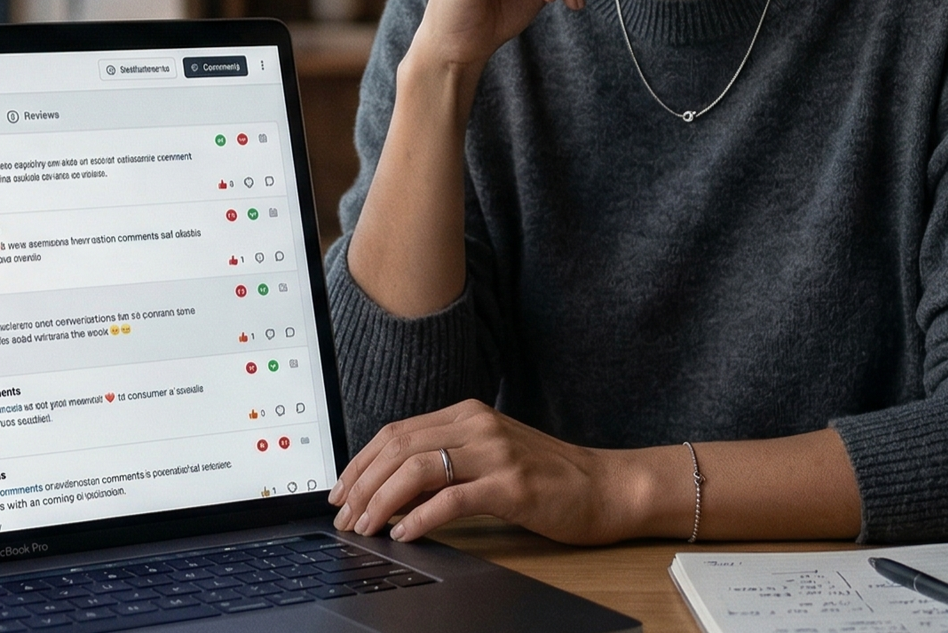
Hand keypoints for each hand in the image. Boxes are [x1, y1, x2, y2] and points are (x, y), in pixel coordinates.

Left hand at [326, 400, 664, 545]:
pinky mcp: (513, 485)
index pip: (396, 432)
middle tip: (344, 516)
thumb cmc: (549, 477)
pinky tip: (405, 533)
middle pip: (399, 448)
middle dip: (362, 485)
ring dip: (381, 501)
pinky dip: (420, 517)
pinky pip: (452, 499)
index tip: (341, 491)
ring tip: (366, 527)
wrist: (606, 487)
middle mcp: (478, 425)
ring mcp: (496, 452)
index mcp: (467, 413)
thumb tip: (391, 486)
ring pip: (418, 470)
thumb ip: (447, 460)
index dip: (360, 462)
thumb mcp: (490, 455)